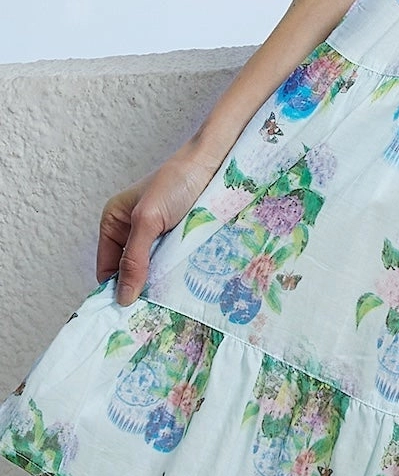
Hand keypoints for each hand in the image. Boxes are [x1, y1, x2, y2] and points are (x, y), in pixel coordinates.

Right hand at [97, 148, 218, 306]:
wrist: (213, 162)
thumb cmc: (176, 182)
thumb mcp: (148, 220)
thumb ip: (134, 259)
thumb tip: (123, 298)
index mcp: (114, 223)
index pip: (107, 269)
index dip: (115, 290)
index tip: (129, 314)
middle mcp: (132, 232)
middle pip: (130, 273)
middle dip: (139, 289)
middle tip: (151, 313)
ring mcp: (157, 237)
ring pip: (152, 271)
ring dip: (160, 284)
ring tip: (168, 304)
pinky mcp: (179, 239)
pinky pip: (172, 264)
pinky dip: (175, 275)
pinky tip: (182, 287)